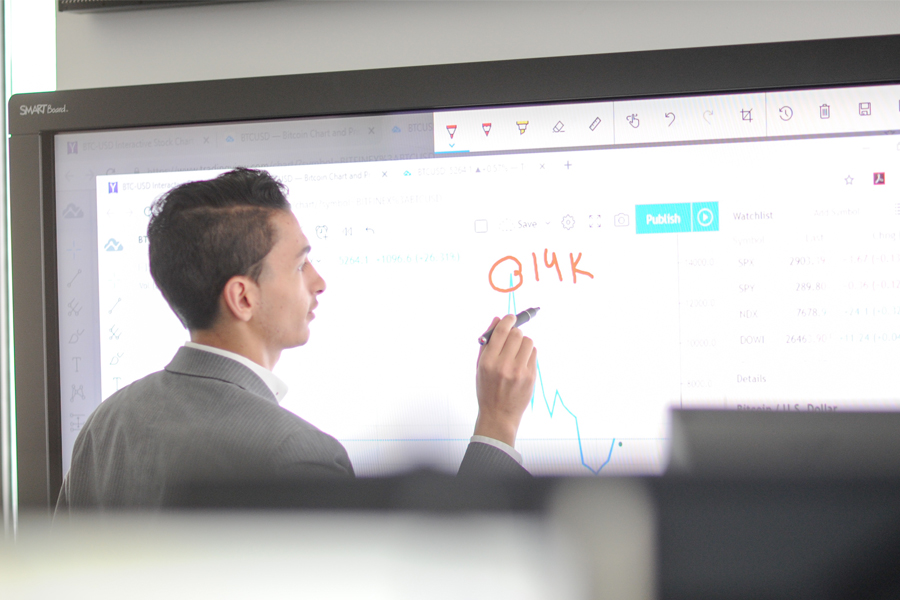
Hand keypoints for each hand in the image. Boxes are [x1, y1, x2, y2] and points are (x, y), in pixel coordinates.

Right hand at [474, 314, 537, 446]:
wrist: (499, 415)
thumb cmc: (487, 389)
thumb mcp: (480, 366)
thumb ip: (487, 342)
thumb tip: (497, 320)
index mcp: (488, 362)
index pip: (501, 332)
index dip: (507, 320)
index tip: (510, 317)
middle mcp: (504, 365)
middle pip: (517, 334)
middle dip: (515, 333)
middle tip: (512, 338)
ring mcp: (519, 372)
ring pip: (528, 342)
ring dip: (523, 343)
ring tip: (516, 353)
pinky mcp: (531, 377)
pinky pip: (533, 353)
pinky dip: (528, 354)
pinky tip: (521, 363)